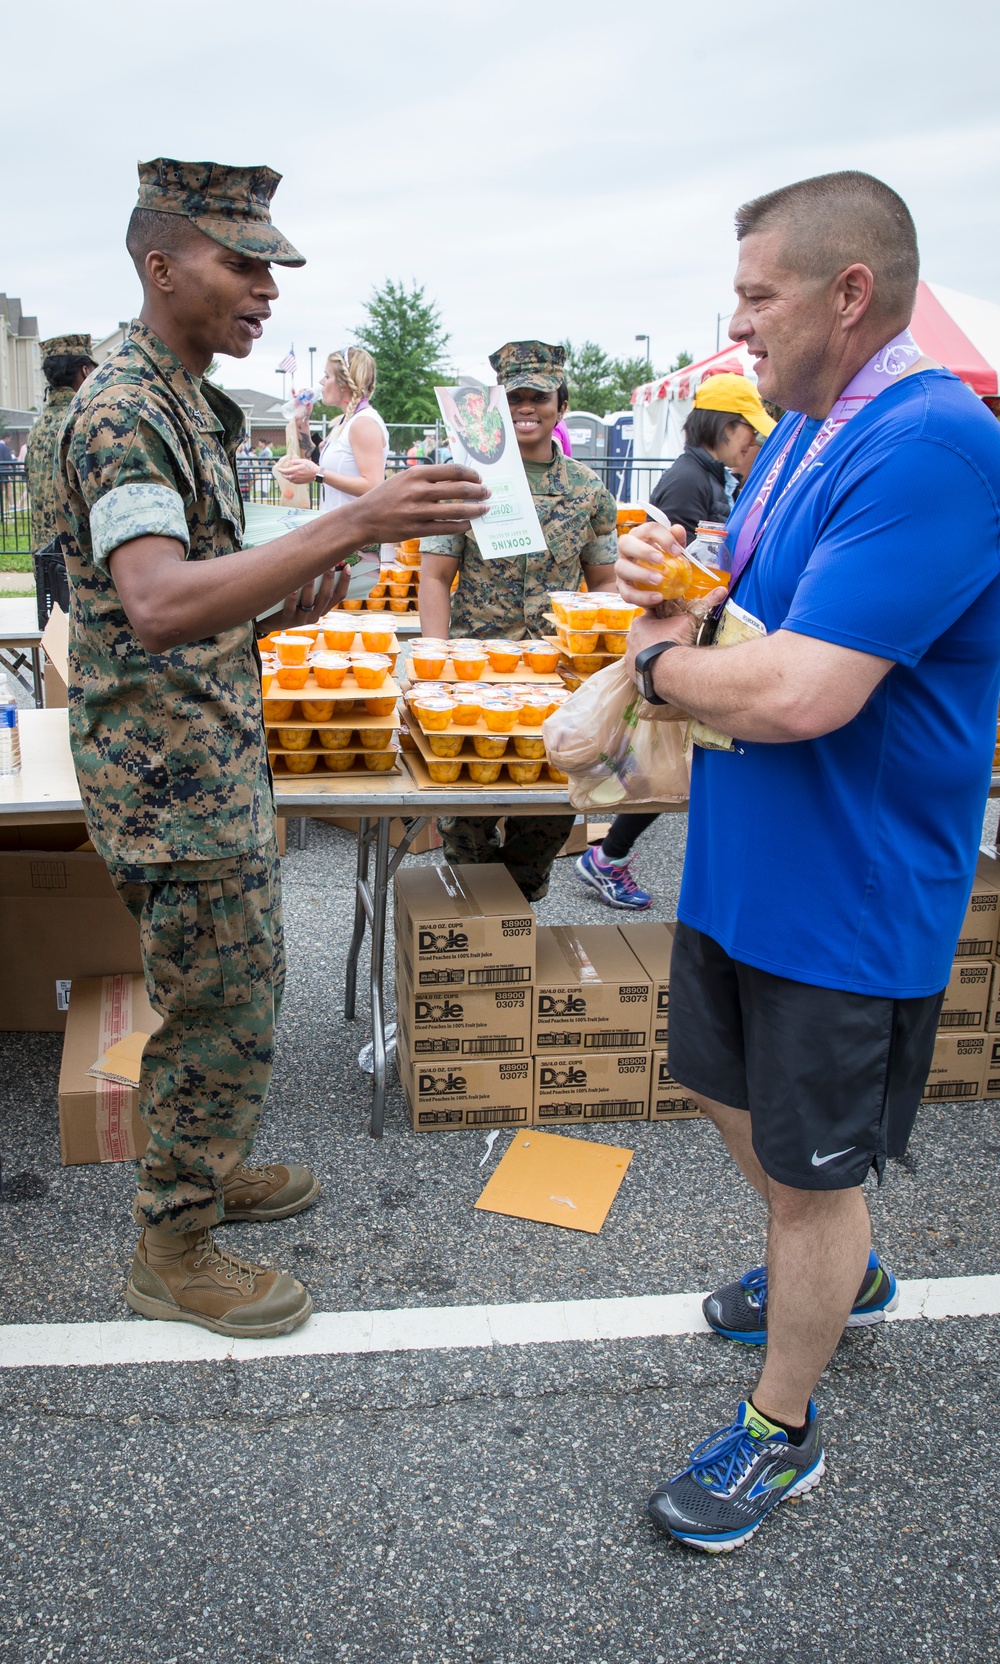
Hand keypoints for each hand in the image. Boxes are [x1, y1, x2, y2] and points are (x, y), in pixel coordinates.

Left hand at [276, 458, 318, 484]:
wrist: (316, 473)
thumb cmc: (310, 466)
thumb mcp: (302, 461)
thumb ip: (295, 461)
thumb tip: (290, 462)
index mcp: (295, 470)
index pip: (285, 471)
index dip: (281, 470)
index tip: (279, 469)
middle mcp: (295, 476)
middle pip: (286, 476)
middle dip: (283, 474)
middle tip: (281, 472)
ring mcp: (298, 480)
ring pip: (289, 480)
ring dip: (287, 477)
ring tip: (286, 475)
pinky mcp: (300, 482)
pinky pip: (293, 482)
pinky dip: (291, 480)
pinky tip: (291, 478)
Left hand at [276, 564, 350, 627]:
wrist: (270, 621)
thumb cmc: (290, 602)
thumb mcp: (305, 596)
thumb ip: (316, 583)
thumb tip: (325, 562)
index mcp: (322, 609)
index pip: (339, 596)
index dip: (345, 582)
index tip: (348, 566)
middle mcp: (315, 615)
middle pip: (326, 596)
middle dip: (329, 579)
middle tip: (330, 564)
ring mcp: (301, 618)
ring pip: (309, 601)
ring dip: (310, 585)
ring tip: (310, 570)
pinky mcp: (287, 619)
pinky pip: (290, 607)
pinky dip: (292, 597)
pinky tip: (293, 587)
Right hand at [351, 464, 489, 544]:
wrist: (363, 518)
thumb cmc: (386, 496)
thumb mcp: (405, 479)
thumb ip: (428, 478)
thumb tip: (456, 479)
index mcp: (417, 473)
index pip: (453, 470)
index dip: (471, 474)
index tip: (480, 478)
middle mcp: (419, 490)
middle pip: (460, 489)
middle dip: (479, 491)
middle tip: (487, 493)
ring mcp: (418, 511)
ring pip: (456, 510)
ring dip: (475, 510)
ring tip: (484, 509)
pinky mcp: (417, 529)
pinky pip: (446, 528)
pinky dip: (461, 525)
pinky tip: (468, 524)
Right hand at [615, 521, 687, 609]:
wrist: (659, 584)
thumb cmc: (665, 561)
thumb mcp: (674, 551)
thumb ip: (677, 540)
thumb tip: (677, 530)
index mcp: (640, 536)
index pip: (648, 529)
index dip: (663, 538)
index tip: (677, 551)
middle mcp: (626, 550)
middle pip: (625, 542)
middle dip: (642, 551)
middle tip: (660, 560)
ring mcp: (622, 569)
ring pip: (621, 568)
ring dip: (640, 574)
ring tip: (659, 580)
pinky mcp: (622, 588)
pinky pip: (627, 593)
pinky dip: (642, 596)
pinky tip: (658, 597)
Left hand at [624, 607, 698, 682]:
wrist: (668, 669)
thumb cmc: (675, 642)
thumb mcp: (687, 621)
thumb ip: (702, 605)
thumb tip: (720, 591)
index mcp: (640, 622)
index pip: (651, 616)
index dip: (663, 620)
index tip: (672, 624)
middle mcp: (631, 638)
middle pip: (645, 634)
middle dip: (656, 636)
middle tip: (670, 641)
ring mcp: (629, 656)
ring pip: (641, 651)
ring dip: (650, 652)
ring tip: (665, 656)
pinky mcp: (631, 671)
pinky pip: (639, 667)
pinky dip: (648, 667)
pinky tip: (659, 668)